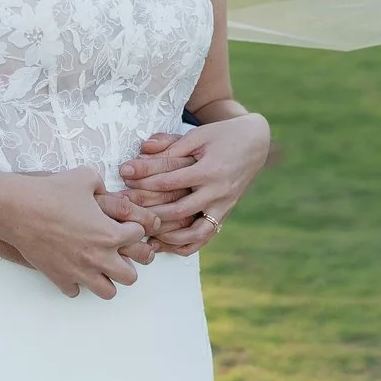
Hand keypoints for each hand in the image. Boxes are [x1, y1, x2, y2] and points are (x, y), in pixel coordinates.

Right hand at [0, 168, 149, 296]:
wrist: (19, 209)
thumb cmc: (51, 192)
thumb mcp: (84, 176)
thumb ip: (101, 184)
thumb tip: (103, 189)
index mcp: (110, 233)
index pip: (139, 237)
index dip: (134, 228)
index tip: (125, 225)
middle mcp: (99, 257)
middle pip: (130, 276)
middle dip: (128, 264)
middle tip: (118, 253)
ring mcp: (80, 271)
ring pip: (107, 292)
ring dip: (107, 279)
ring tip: (98, 266)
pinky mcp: (60, 278)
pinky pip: (76, 291)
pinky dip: (77, 282)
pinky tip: (72, 268)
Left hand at [118, 114, 269, 255]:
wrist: (256, 142)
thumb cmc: (223, 135)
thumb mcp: (198, 134)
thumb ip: (170, 145)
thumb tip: (141, 150)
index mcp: (210, 170)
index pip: (170, 182)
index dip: (144, 183)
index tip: (124, 183)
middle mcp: (218, 192)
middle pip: (178, 211)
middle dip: (150, 214)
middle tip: (128, 215)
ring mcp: (224, 206)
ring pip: (194, 232)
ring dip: (168, 237)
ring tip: (145, 236)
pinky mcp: (225, 213)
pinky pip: (206, 236)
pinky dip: (187, 244)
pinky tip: (167, 245)